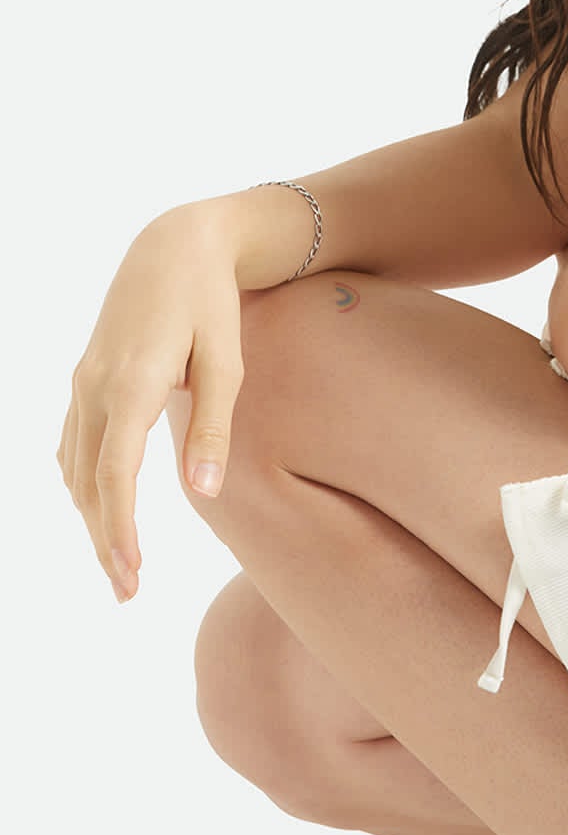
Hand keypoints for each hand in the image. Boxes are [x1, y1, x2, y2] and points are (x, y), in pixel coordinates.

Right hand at [56, 202, 244, 604]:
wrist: (177, 242)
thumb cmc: (211, 299)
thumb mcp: (226, 359)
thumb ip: (214, 427)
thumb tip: (203, 492)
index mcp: (131, 382)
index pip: (115, 474)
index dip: (119, 529)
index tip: (130, 574)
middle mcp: (95, 384)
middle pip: (89, 481)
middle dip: (105, 539)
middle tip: (127, 592)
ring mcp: (83, 379)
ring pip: (75, 466)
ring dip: (92, 516)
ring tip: (119, 562)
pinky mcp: (85, 375)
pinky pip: (72, 442)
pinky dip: (82, 482)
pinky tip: (97, 505)